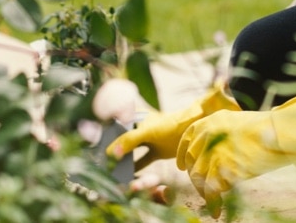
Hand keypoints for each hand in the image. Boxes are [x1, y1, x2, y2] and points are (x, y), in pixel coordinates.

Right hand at [106, 84, 237, 163]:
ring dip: (123, 160)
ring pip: (132, 152)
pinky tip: (127, 177)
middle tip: (100, 158)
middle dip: (113, 147)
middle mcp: (143, 128)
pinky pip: (143, 161)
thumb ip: (130, 139)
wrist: (199, 124)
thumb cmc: (174, 123)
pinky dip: (135, 168)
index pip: (119, 125)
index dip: (107, 132)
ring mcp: (151, 140)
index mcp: (139, 119)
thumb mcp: (149, 131)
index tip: (95, 142)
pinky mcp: (159, 152)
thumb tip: (111, 150)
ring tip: (110, 170)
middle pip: (124, 138)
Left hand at [177, 82, 295, 204]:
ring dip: (204, 192)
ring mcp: (212, 150)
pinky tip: (216, 210)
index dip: (184, 156)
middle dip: (197, 179)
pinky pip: (210, 190)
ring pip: (199, 177)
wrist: (279, 133)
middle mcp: (207, 134)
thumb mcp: (238, 124)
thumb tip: (214, 154)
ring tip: (213, 202)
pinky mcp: (221, 167)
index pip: (187, 139)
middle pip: (193, 162)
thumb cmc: (267, 131)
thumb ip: (222, 135)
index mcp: (210, 121)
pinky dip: (212, 202)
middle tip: (204, 191)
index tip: (184, 167)